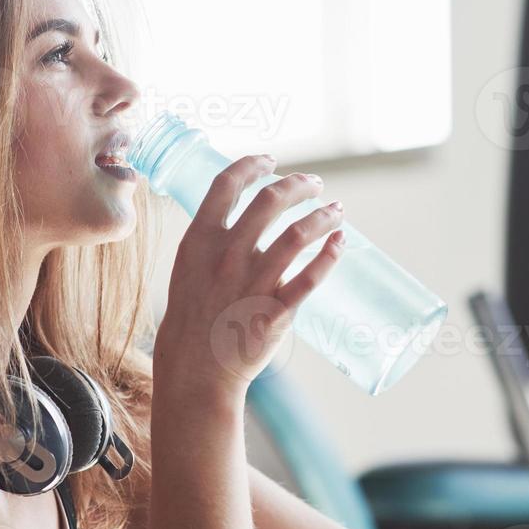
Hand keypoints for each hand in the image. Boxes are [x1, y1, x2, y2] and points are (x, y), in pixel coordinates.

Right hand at [153, 154, 345, 402]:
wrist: (194, 367)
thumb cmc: (192, 316)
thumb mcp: (188, 268)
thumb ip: (212, 240)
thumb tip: (243, 215)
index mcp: (201, 240)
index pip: (226, 184)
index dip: (251, 165)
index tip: (271, 161)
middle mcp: (227, 255)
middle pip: (270, 200)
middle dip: (298, 184)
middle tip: (314, 185)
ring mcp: (253, 283)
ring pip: (298, 234)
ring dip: (323, 216)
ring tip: (337, 211)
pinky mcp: (275, 311)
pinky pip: (310, 278)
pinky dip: (330, 255)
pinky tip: (340, 243)